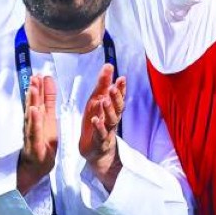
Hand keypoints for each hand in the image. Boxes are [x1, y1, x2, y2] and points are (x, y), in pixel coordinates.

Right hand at [19, 74, 57, 193]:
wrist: (36, 167)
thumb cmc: (43, 142)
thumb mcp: (49, 118)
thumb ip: (49, 100)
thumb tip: (48, 80)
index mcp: (40, 117)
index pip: (39, 100)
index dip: (40, 87)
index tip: (40, 74)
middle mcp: (33, 124)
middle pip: (33, 105)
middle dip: (34, 91)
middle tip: (35, 77)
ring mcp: (32, 134)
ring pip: (31, 116)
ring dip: (32, 102)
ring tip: (33, 89)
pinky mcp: (34, 145)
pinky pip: (34, 132)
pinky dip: (34, 121)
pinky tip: (35, 112)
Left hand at [79, 64, 125, 183]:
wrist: (94, 149)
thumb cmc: (96, 122)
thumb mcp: (96, 100)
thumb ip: (103, 84)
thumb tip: (108, 64)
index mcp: (111, 108)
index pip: (119, 97)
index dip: (121, 88)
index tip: (121, 78)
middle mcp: (112, 118)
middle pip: (118, 108)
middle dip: (116, 98)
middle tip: (113, 87)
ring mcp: (108, 130)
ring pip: (111, 120)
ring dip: (108, 110)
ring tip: (104, 101)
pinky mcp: (100, 141)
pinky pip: (101, 134)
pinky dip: (99, 127)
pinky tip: (96, 119)